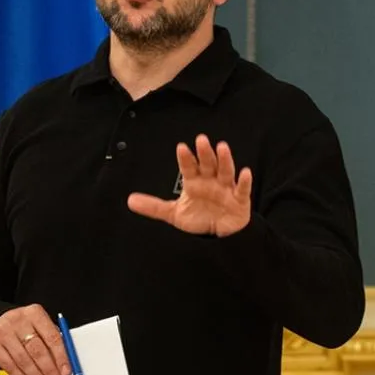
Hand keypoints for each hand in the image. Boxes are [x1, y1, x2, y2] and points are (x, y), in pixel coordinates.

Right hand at [0, 304, 70, 374]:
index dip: (61, 356)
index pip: (51, 337)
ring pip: (23, 361)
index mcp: (35, 313)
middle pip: (37, 350)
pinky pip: (10, 367)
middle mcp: (18, 320)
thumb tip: (64, 367)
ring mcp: (3, 332)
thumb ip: (53, 342)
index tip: (66, 372)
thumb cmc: (27, 327)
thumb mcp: (41, 327)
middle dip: (49, 371)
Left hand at [127, 134, 251, 236]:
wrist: (218, 235)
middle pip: (208, 164)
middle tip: (201, 140)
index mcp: (194, 181)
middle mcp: (210, 181)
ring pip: (225, 171)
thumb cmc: (198, 218)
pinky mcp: (239, 200)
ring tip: (222, 147)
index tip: (181, 147)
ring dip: (225, 159)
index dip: (186, 158)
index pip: (189, 167)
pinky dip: (244, 181)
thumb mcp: (173, 214)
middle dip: (205, 153)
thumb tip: (130, 200)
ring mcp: (226, 188)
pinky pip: (242, 189)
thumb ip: (153, 207)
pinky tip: (245, 172)